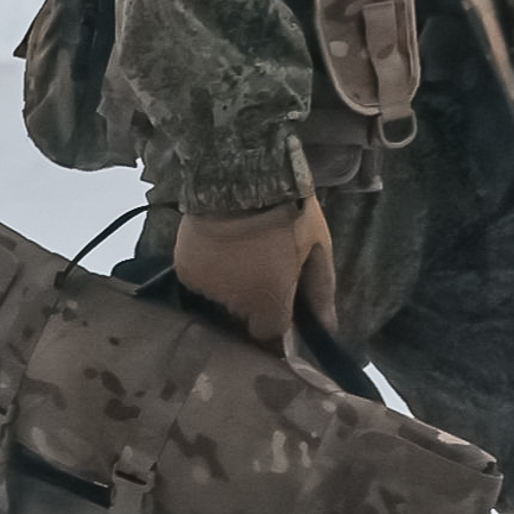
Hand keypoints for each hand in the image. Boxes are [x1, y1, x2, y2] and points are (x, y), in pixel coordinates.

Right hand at [175, 195, 331, 347]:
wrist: (243, 179)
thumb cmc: (291, 213)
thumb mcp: (317, 249)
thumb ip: (320, 293)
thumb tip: (328, 328)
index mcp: (269, 304)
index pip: (269, 335)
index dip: (276, 321)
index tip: (282, 302)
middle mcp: (235, 306)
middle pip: (246, 315)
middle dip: (255, 298)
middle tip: (265, 264)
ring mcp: (207, 289)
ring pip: (222, 298)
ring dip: (231, 284)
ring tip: (243, 252)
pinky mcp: (185, 270)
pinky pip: (201, 281)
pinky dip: (210, 270)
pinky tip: (221, 247)